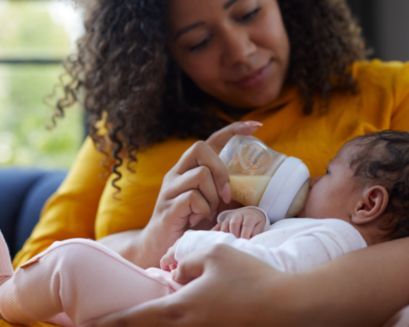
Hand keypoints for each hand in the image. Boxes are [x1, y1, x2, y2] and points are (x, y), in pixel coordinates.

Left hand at [87, 244, 284, 326]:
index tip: (87, 325)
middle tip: (102, 324)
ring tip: (138, 316)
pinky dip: (170, 323)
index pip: (135, 318)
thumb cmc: (249, 278)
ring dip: (148, 324)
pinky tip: (172, 312)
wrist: (286, 307)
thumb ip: (187, 262)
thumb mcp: (214, 255)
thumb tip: (177, 274)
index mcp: (180, 310)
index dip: (109, 322)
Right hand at [142, 121, 262, 265]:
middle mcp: (176, 173)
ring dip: (212, 196)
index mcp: (188, 169)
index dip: (233, 130)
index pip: (210, 141)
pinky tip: (198, 220)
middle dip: (220, 170)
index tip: (256, 127)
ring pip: (200, 174)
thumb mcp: (211, 204)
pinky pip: (193, 197)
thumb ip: (224, 191)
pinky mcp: (168, 206)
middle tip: (226, 195)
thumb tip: (252, 186)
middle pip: (201, 148)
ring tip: (209, 212)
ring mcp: (170, 188)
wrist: (160, 248)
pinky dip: (203, 210)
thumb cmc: (190, 225)